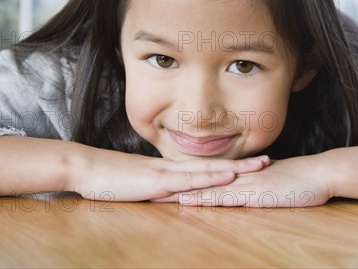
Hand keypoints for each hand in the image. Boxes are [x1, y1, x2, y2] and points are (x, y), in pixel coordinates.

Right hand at [67, 144, 269, 201]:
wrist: (88, 169)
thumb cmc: (112, 179)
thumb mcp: (142, 186)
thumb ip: (160, 190)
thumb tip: (176, 197)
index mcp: (173, 170)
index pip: (208, 167)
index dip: (231, 166)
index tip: (252, 165)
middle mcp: (175, 168)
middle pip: (216, 165)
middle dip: (243, 164)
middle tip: (269, 160)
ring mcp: (169, 173)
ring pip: (209, 170)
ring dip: (235, 168)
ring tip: (259, 166)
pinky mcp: (159, 181)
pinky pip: (189, 180)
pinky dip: (210, 178)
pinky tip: (227, 177)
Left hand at [152, 153, 333, 207]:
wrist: (321, 173)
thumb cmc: (303, 179)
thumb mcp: (275, 179)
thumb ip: (259, 181)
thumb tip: (247, 185)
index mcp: (243, 173)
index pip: (208, 175)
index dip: (186, 177)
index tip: (165, 180)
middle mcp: (240, 176)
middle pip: (201, 179)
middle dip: (175, 183)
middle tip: (149, 184)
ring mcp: (246, 183)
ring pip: (207, 186)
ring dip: (183, 190)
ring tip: (157, 193)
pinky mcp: (255, 194)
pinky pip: (225, 197)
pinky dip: (205, 199)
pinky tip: (188, 201)